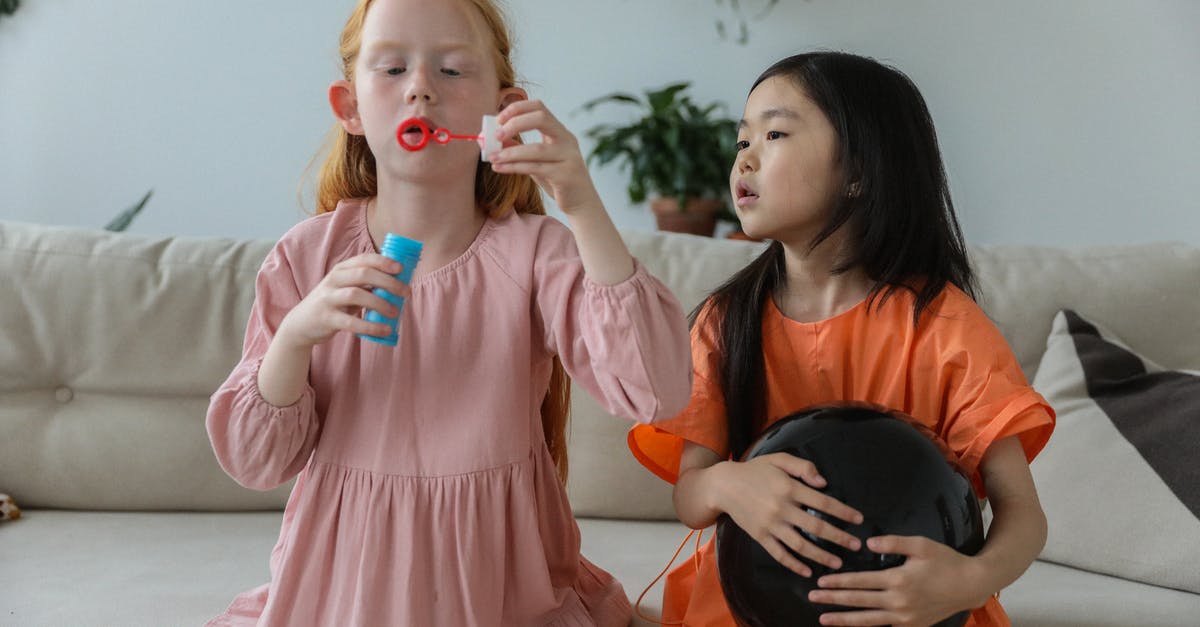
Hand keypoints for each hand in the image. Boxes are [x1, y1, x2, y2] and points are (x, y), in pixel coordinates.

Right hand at [276, 253, 410, 348]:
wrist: (301, 324)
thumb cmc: (332, 303)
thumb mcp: (346, 288)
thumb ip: (366, 284)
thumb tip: (398, 284)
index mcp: (341, 269)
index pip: (364, 259)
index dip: (384, 262)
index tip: (401, 269)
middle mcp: (333, 280)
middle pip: (363, 274)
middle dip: (388, 282)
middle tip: (406, 293)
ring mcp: (328, 298)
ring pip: (356, 295)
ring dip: (380, 303)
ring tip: (395, 313)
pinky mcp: (326, 318)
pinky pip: (351, 322)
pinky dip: (371, 326)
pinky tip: (385, 330)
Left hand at [488, 99, 601, 213]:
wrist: (581, 203)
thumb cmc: (557, 180)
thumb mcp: (536, 161)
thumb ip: (519, 149)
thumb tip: (494, 140)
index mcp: (559, 132)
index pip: (539, 107)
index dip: (517, 108)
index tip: (498, 120)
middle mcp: (566, 140)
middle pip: (541, 118)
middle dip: (515, 123)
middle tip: (496, 136)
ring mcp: (569, 157)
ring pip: (536, 149)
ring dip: (510, 152)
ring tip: (491, 157)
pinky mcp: (566, 175)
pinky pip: (536, 168)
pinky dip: (514, 167)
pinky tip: (499, 168)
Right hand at [716, 453, 863, 576]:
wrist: (723, 485)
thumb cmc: (754, 470)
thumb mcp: (779, 459)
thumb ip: (803, 467)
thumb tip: (824, 482)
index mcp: (789, 488)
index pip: (823, 502)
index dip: (843, 512)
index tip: (859, 520)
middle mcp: (781, 508)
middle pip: (816, 526)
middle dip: (840, 538)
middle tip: (857, 547)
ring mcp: (770, 525)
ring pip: (800, 545)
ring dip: (821, 556)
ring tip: (837, 563)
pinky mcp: (760, 536)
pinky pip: (779, 554)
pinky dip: (794, 565)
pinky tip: (808, 571)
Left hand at [809, 535, 987, 625]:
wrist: (970, 586)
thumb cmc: (946, 561)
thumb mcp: (921, 545)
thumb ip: (893, 542)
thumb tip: (868, 544)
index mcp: (898, 580)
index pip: (860, 581)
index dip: (839, 582)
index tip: (821, 583)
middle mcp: (899, 602)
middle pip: (859, 601)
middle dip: (833, 600)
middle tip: (812, 599)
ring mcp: (905, 617)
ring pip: (868, 620)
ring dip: (844, 619)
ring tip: (824, 619)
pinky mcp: (912, 625)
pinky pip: (883, 626)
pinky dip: (866, 626)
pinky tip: (852, 625)